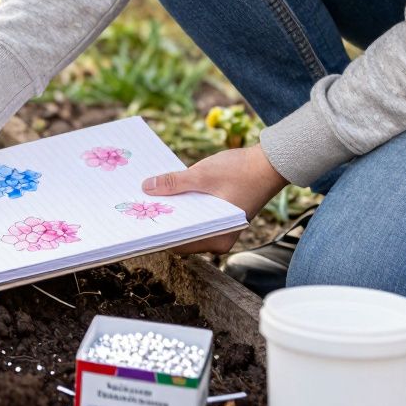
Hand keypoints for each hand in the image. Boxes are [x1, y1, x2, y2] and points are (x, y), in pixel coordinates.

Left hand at [142, 145, 286, 253]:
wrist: (270, 163)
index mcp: (217, 238)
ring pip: (186, 224)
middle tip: (136, 205)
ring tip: (148, 197)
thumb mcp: (202, 174)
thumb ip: (174, 183)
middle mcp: (217, 240)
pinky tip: (167, 192)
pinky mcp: (218, 218)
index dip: (155, 230)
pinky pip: (194, 215)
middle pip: (180, 234)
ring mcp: (219, 230)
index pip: (177, 242)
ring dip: (171, 211)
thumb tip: (146, 188)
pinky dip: (182, 206)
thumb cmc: (242, 171)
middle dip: (160, 219)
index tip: (135, 220)